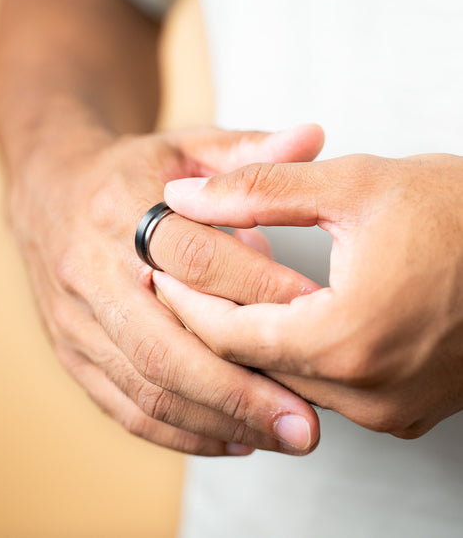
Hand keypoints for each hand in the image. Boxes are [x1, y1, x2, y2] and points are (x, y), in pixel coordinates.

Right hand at [9, 124, 324, 454]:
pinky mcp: (71, 351)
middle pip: (165, 343)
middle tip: (308, 422)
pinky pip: (124, 406)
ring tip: (285, 437)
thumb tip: (314, 137)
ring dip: (218, 421)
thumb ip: (249, 152)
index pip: (197, 258)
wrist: (49, 190)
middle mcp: (90, 272)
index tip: (322, 317)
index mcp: (120, 211)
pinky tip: (235, 441)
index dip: (261, 287)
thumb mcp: (184, 147)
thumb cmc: (131, 171)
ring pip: (146, 386)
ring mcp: (75, 320)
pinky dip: (181, 434)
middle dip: (241, 389)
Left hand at [157, 153, 462, 437]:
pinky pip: (328, 389)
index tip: (162, 270)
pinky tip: (281, 318)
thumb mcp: (352, 185)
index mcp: (347, 338)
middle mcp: (370, 392)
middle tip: (179, 281)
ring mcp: (393, 409)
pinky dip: (295, 355)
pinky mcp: (410, 409)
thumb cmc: (460, 210)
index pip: (229, 335)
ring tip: (222, 293)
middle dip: (211, 321)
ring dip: (252, 339)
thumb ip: (257, 189)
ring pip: (288, 380)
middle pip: (253, 364)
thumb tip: (183, 196)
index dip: (186, 301)